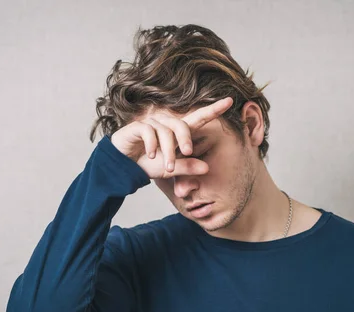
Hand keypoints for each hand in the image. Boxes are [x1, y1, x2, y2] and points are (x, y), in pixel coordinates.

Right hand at [110, 97, 233, 178]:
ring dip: (168, 151)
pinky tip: (150, 156)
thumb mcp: (171, 169)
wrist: (123, 166)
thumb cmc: (148, 165)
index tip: (230, 101)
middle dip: (186, 140)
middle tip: (187, 153)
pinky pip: (150, 131)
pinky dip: (152, 145)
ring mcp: (152, 123)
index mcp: (177, 132)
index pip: (198, 118)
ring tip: (167, 167)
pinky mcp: (138, 126)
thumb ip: (187, 167)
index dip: (214, 109)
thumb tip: (207, 168)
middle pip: (182, 125)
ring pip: (166, 132)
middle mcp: (166, 124)